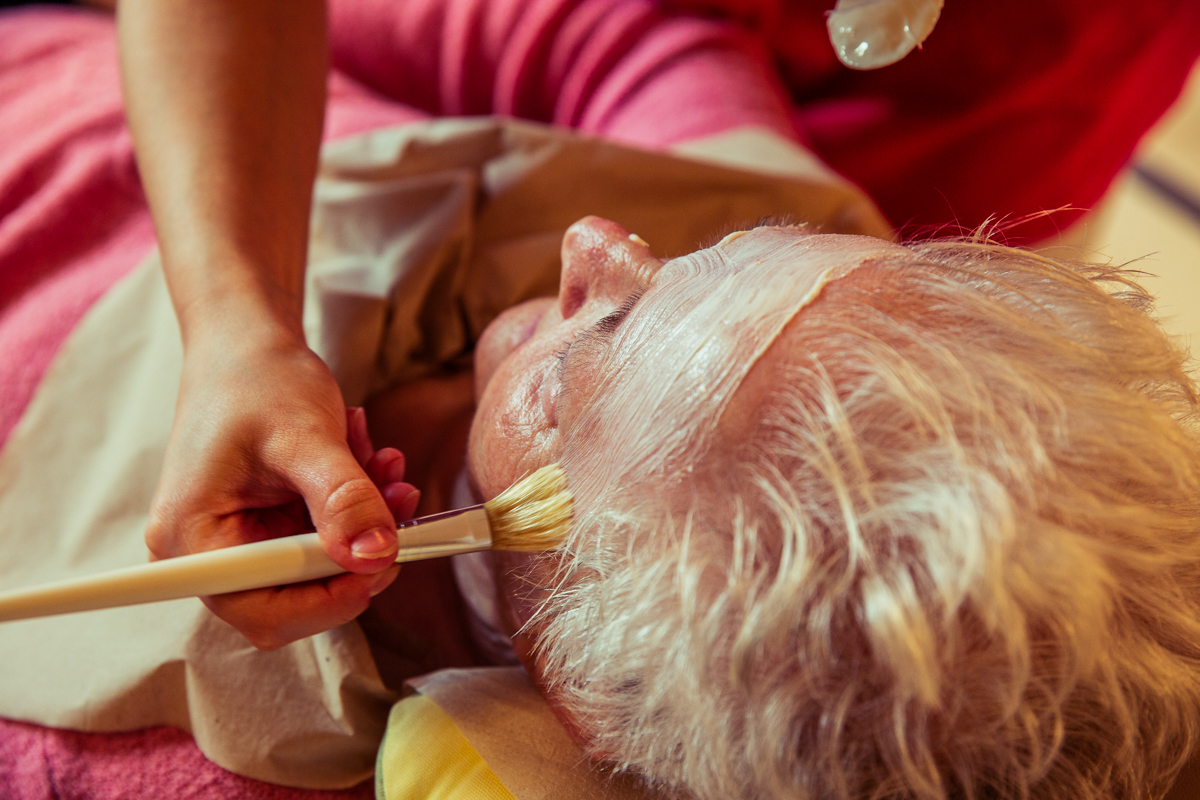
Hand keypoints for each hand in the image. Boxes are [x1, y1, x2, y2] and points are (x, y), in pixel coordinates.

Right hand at [146, 329, 418, 649]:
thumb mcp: (304, 436)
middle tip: (400, 503)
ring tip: (382, 463)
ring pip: (326, 562)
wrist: (248, 343)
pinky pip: (330, 535)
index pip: (262, 611)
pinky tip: (368, 456)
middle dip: (358, 549)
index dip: (329, 598)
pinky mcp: (273, 525)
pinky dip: (359, 502)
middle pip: (299, 594)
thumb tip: (376, 556)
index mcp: (192, 539)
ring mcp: (244, 539)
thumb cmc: (256, 379)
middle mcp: (210, 551)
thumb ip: (341, 499)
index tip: (384, 558)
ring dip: (368, 519)